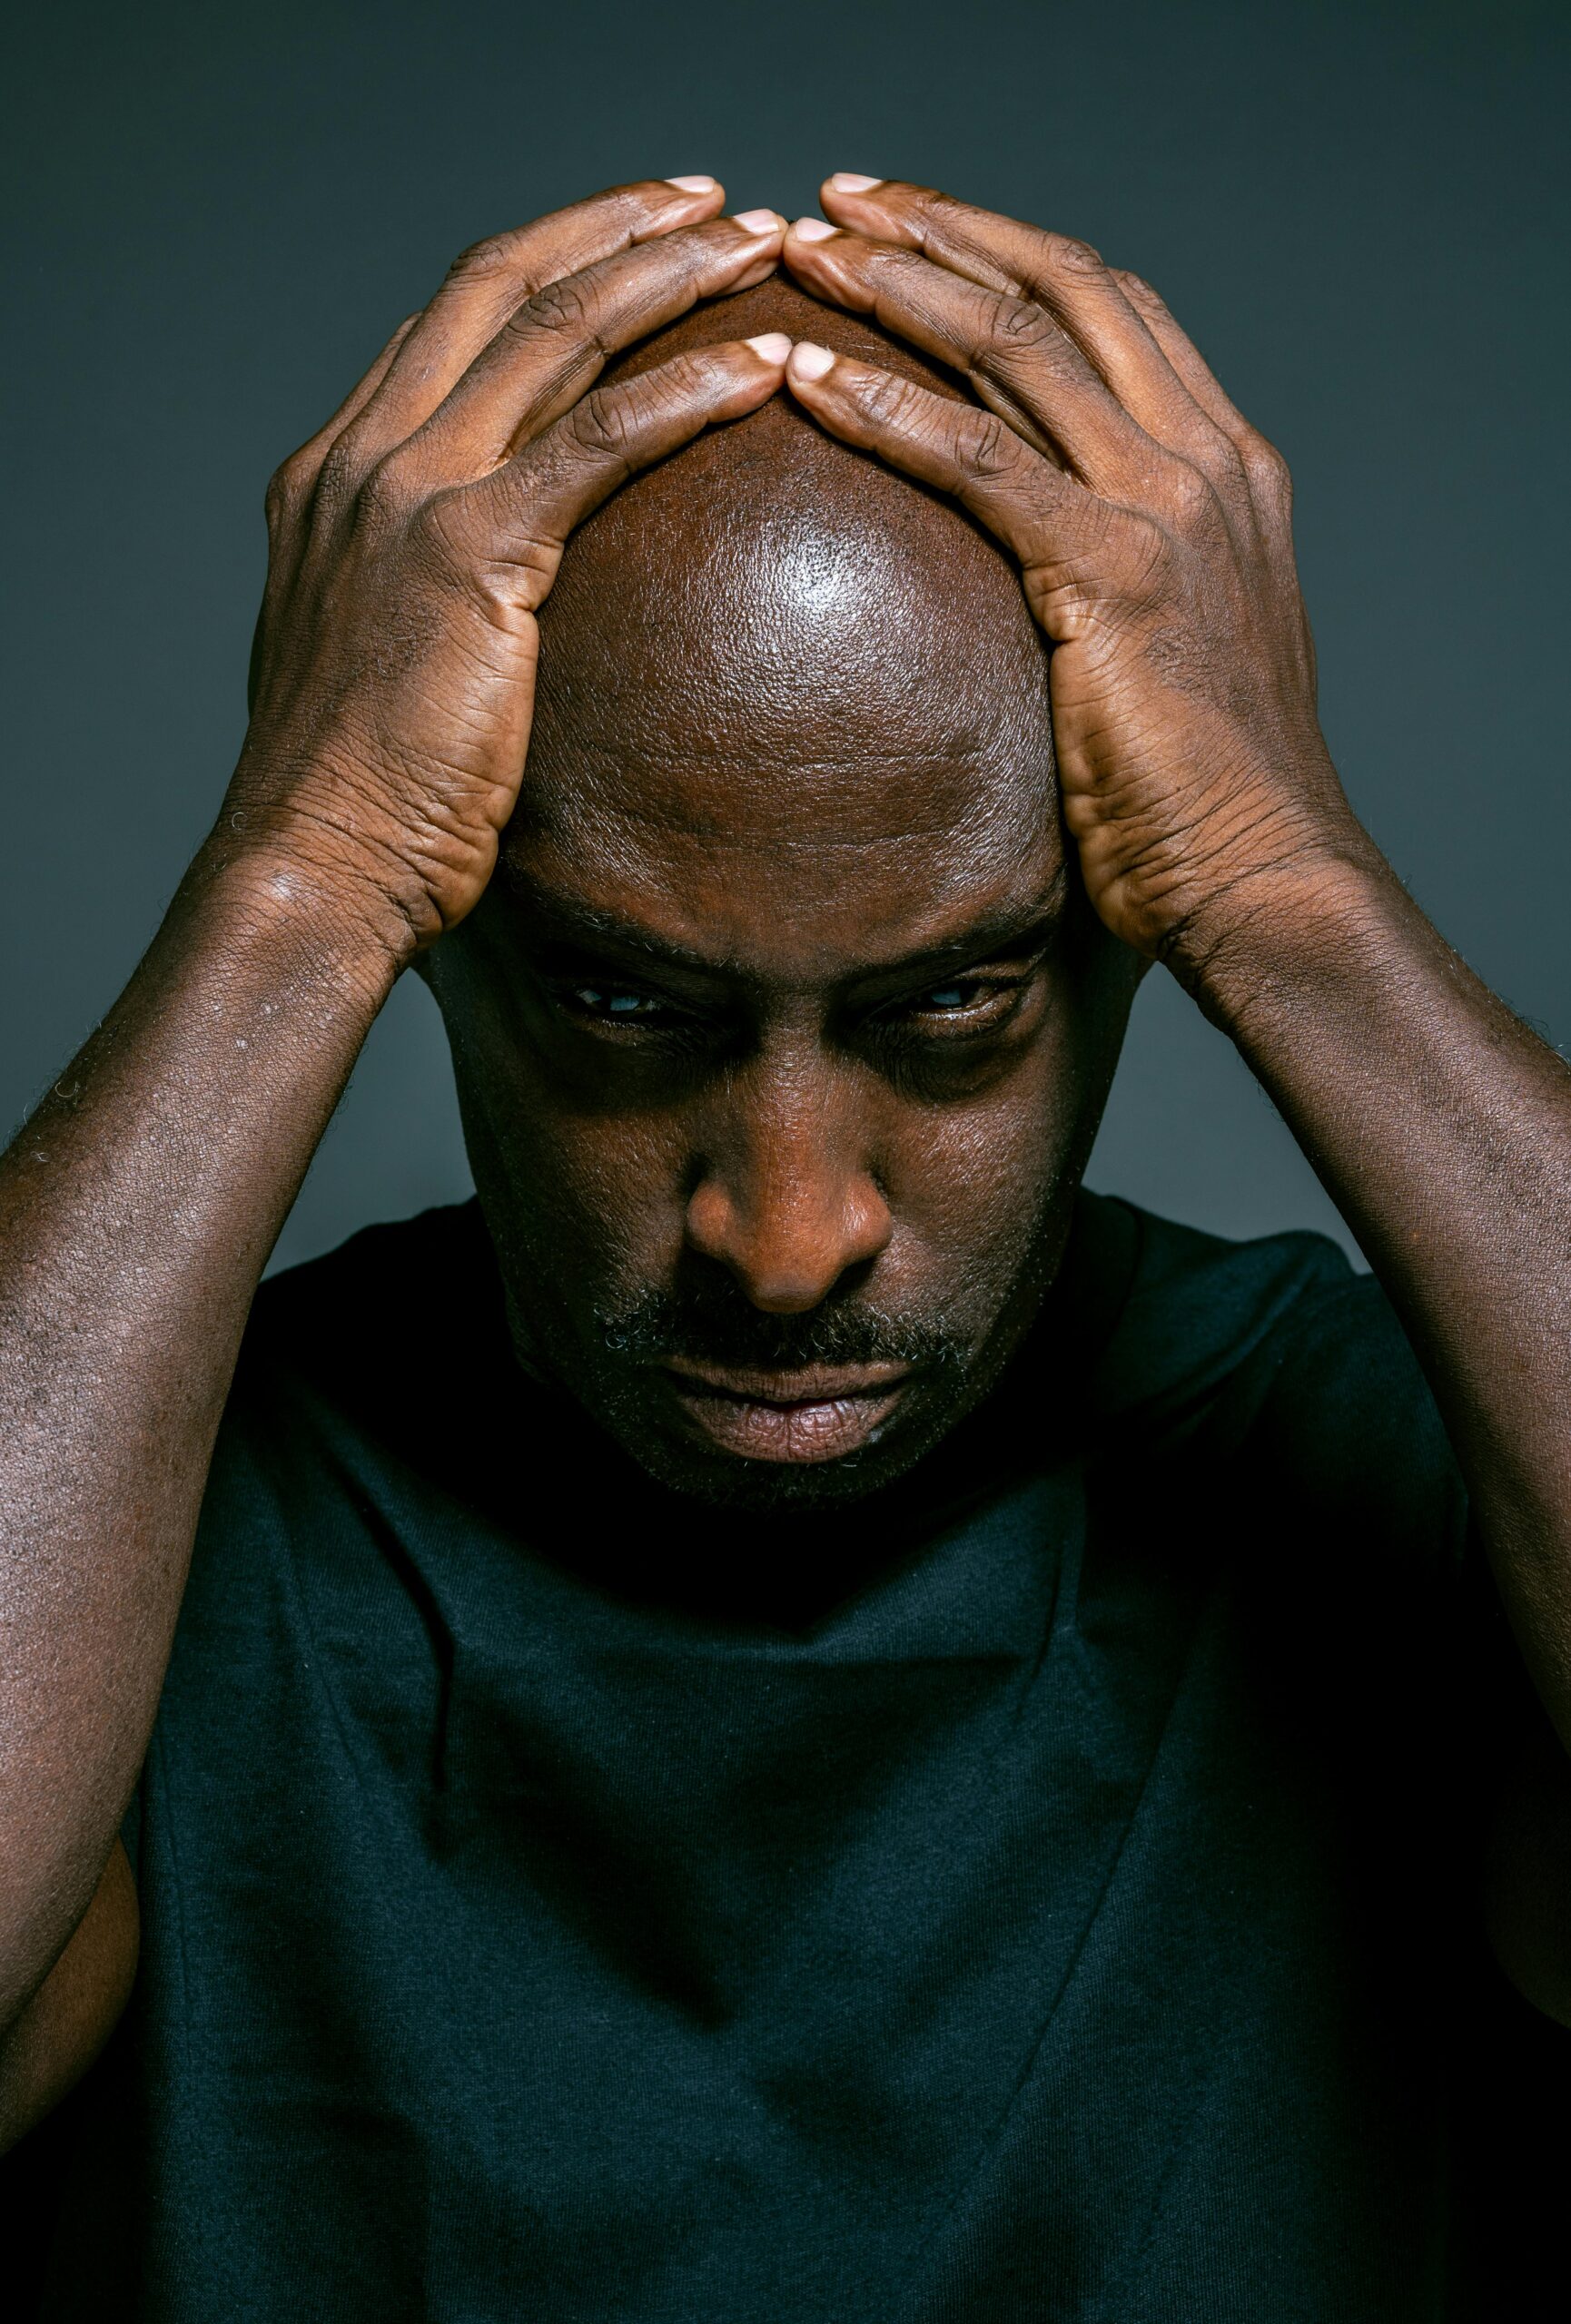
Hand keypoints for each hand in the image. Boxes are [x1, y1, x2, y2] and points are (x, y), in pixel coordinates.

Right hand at [229, 180, 788, 958]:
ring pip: (555, 333)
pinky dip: (692, 388)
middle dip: (615, 227)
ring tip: (761, 247)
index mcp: (334, 474)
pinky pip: (603, 441)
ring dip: (669, 273)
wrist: (315, 862)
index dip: (549, 264)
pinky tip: (767, 363)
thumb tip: (492, 607)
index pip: (450, 322)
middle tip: (717, 205)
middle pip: (499, 286)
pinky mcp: (467, 552)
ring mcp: (406, 493)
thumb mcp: (374, 661)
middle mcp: (362, 458)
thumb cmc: (357, 798)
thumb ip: (416, 595)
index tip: (634, 239)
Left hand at [781, 178, 1378, 976]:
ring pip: (1017, 347)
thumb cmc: (1209, 796)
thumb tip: (1048, 584)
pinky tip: (808, 379)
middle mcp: (1207, 461)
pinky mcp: (1112, 569)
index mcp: (1229, 468)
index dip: (1010, 254)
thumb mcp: (1181, 654)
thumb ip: (1130, 584)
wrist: (1264, 871)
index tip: (918, 228)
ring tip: (802, 253)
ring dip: (899, 286)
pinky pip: (976, 460)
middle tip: (837, 202)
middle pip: (1064, 292)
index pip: (1113, 311)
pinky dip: (885, 408)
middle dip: (944, 230)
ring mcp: (1167, 506)